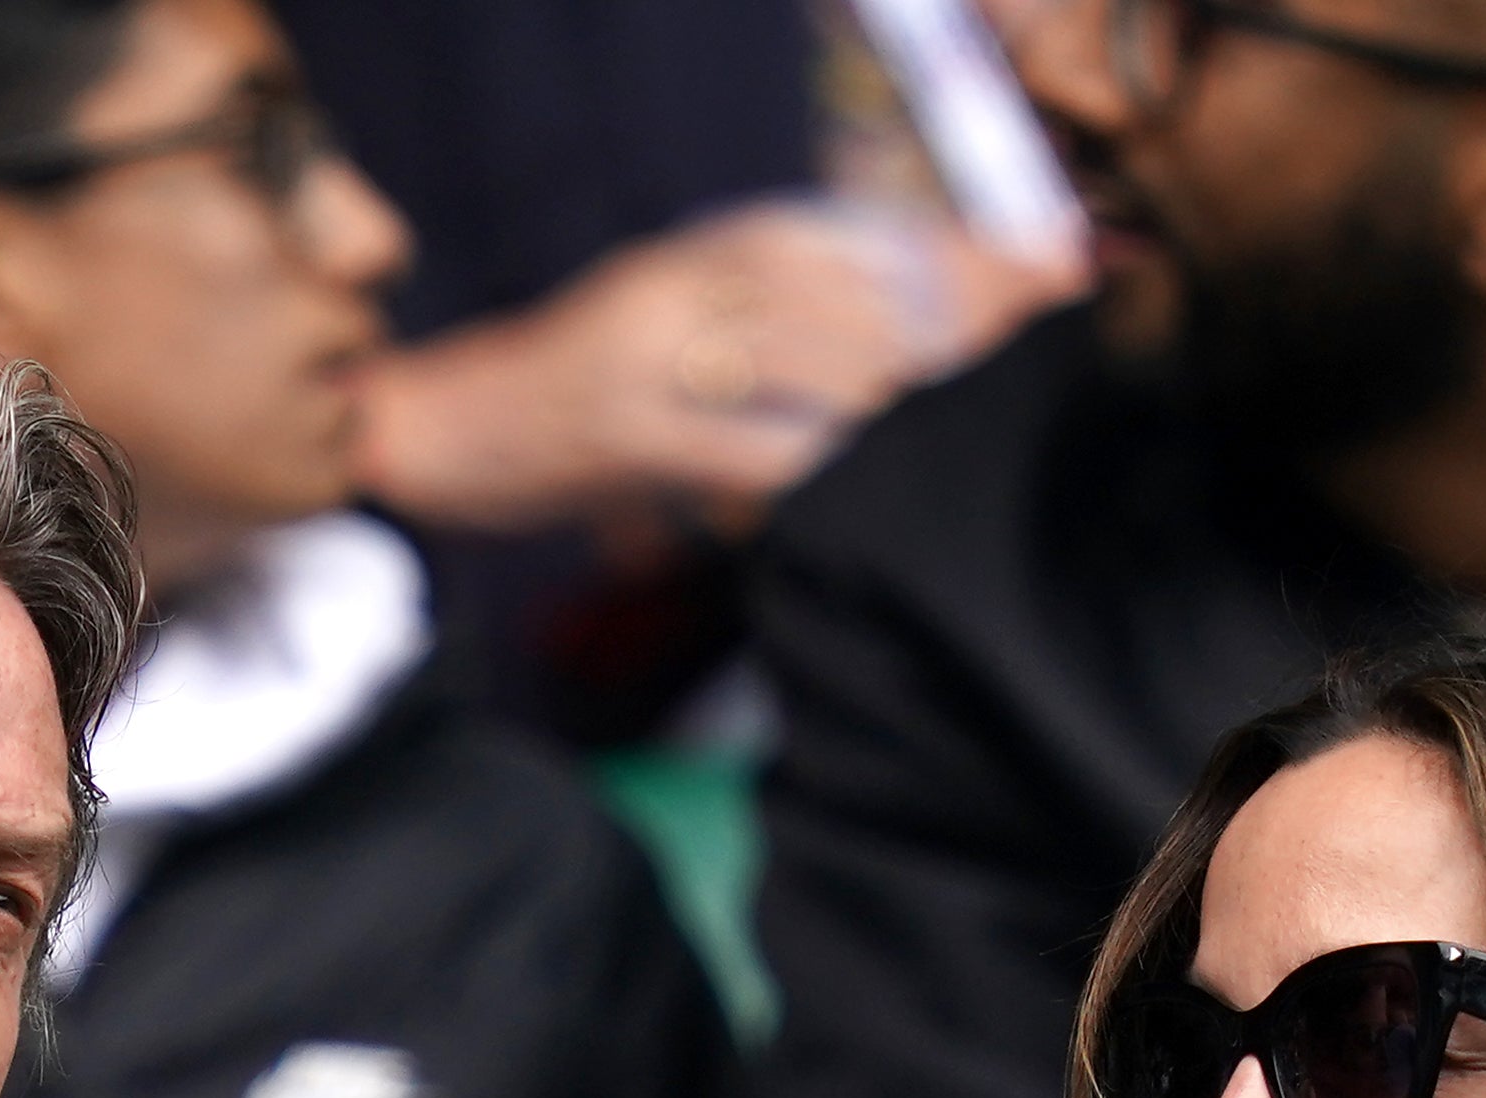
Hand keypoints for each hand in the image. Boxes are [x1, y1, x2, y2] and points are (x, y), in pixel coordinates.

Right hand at [354, 202, 1073, 533]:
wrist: (437, 434)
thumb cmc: (567, 404)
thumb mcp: (674, 333)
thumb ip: (773, 329)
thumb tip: (904, 340)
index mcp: (698, 253)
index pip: (852, 234)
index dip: (952, 250)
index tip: (1048, 265)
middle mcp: (681, 283)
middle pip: (850, 284)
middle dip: (956, 310)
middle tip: (1048, 325)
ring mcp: (651, 354)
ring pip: (810, 350)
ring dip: (904, 381)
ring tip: (977, 406)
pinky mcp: (629, 430)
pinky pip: (750, 442)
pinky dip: (822, 457)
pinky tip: (876, 475)